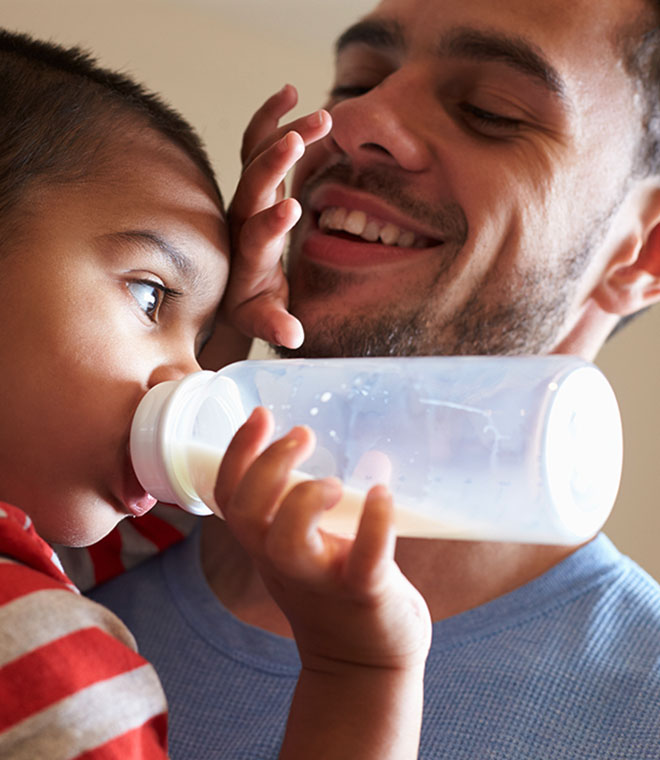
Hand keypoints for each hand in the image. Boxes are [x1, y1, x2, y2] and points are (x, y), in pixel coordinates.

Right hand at [214, 406, 431, 671]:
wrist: (361, 665)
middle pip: (248, 511)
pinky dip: (374, 525)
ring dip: (304, 499)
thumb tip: (372, 453)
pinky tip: (383, 494)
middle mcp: (282, 562)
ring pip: (288, 541)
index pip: (230, 495)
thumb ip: (325, 507)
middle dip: (268, 465)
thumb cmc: (336, 594)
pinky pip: (363, 559)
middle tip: (302, 435)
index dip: (237, 453)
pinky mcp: (363, 593)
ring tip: (333, 482)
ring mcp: (320, 579)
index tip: (260, 414)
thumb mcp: (309, 550)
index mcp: (266, 545)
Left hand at [222, 85, 331, 349]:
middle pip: (252, 189)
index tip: (291, 207)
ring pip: (257, 159)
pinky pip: (256, 146)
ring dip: (284, 133)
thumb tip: (294, 336)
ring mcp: (246, 200)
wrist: (229, 284)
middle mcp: (241, 223)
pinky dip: (270, 119)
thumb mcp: (262, 318)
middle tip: (298, 138)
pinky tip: (289, 93)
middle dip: (273, 164)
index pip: (255, 237)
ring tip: (322, 116)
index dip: (271, 223)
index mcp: (247, 258)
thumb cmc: (250, 305)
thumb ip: (276, 323)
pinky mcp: (255, 185)